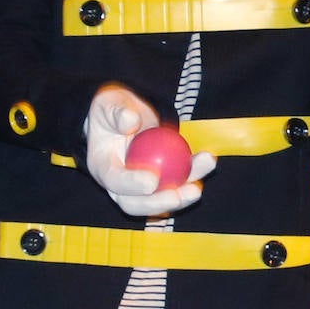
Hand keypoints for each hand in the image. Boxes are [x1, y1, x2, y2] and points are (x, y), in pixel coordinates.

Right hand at [84, 85, 215, 215]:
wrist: (124, 114)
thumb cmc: (113, 109)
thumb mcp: (110, 104)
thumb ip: (117, 112)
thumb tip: (131, 121)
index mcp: (102, 166)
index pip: (114, 181)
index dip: (132, 185)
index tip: (152, 180)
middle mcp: (118, 184)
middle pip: (134, 204)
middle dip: (158, 204)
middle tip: (178, 195)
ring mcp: (138, 186)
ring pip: (158, 200)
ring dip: (181, 196)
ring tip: (198, 188)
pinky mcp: (159, 181)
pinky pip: (175, 184)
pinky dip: (192, 176)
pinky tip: (207, 163)